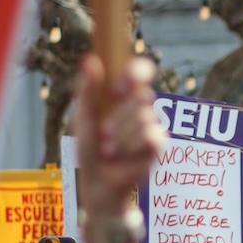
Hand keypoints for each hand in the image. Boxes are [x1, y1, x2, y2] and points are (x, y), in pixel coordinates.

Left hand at [75, 54, 165, 217]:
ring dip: (122, 136)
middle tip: (106, 134)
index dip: (136, 72)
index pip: (139, 72)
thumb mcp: (85, 118)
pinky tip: (124, 157)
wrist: (99, 184)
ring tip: (112, 150)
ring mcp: (151, 126)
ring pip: (144, 117)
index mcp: (123, 97)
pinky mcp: (158, 146)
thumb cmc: (91, 150)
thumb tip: (90, 59)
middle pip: (142, 95)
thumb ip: (88, 90)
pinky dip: (133, 147)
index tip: (122, 85)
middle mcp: (140, 108)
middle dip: (120, 116)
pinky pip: (151, 136)